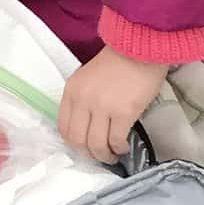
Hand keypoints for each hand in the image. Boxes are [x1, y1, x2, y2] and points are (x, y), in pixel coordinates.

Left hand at [58, 47, 166, 163]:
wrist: (140, 49)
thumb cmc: (117, 62)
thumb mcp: (87, 78)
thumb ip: (81, 100)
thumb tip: (85, 127)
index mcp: (71, 90)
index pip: (63, 127)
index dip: (73, 143)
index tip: (84, 146)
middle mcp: (82, 100)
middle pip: (77, 140)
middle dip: (89, 153)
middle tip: (100, 155)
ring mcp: (102, 107)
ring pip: (96, 145)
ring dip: (105, 155)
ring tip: (113, 154)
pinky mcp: (123, 112)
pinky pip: (116, 140)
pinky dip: (120, 148)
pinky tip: (124, 146)